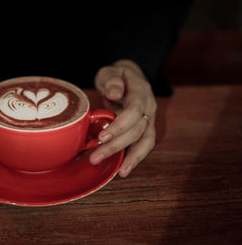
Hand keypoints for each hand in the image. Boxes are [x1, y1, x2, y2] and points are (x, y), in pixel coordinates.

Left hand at [90, 60, 156, 177]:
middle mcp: (149, 107)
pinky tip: (124, 170)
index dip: (119, 126)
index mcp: (141, 92)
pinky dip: (135, 158)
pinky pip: (144, 145)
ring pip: (145, 141)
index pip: (134, 111)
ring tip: (119, 172)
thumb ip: (111, 80)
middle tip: (96, 157)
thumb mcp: (110, 72)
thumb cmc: (116, 77)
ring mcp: (149, 119)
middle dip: (117, 146)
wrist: (128, 78)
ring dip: (131, 158)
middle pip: (137, 130)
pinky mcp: (145, 129)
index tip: (102, 138)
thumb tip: (114, 93)